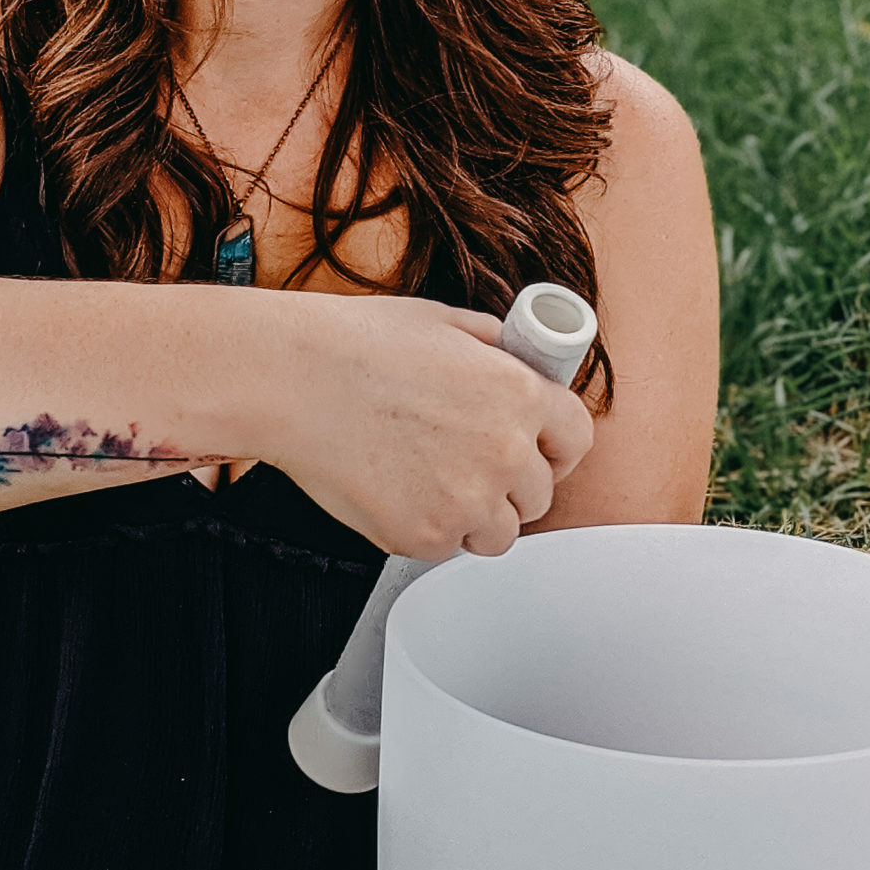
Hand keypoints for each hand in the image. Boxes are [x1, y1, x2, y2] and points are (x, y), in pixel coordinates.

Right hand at [256, 294, 593, 558]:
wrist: (292, 380)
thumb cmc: (355, 345)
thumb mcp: (445, 322)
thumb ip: (494, 347)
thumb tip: (516, 357)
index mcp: (519, 394)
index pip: (577, 439)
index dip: (557, 447)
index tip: (540, 451)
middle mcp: (505, 452)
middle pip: (541, 495)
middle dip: (512, 484)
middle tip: (469, 465)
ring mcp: (468, 500)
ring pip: (500, 533)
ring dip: (477, 516)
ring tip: (432, 483)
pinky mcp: (425, 536)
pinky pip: (447, 547)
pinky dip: (430, 529)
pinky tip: (398, 491)